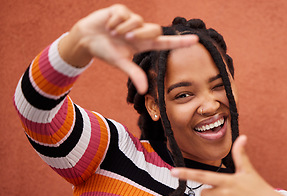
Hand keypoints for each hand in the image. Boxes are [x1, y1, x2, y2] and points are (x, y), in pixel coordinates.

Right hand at [58, 4, 197, 93]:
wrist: (86, 39)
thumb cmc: (105, 51)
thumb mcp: (120, 63)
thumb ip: (134, 73)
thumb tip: (144, 90)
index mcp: (143, 44)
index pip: (165, 43)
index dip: (180, 42)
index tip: (195, 40)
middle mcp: (141, 31)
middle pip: (154, 29)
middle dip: (140, 34)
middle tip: (125, 38)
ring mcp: (132, 20)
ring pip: (138, 21)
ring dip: (124, 28)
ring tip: (112, 33)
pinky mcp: (121, 10)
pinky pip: (123, 14)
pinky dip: (114, 21)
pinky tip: (108, 25)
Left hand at [171, 135, 286, 195]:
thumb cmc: (260, 189)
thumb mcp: (249, 171)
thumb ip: (240, 155)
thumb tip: (242, 137)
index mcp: (227, 180)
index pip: (202, 175)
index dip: (186, 173)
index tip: (173, 171)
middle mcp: (224, 194)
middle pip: (203, 193)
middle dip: (211, 193)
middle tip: (227, 193)